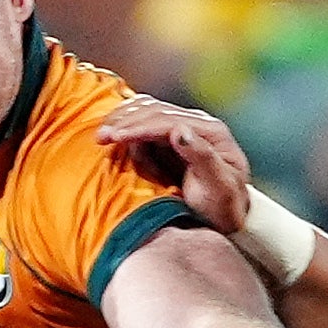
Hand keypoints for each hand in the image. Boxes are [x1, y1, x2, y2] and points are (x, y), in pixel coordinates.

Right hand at [98, 96, 254, 234]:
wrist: (228, 216)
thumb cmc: (224, 206)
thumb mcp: (219, 187)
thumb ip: (202, 158)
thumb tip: (179, 131)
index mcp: (211, 131)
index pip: (167, 122)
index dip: (138, 127)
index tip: (114, 137)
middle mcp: (197, 124)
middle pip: (154, 111)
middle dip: (124, 122)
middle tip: (100, 138)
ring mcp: (184, 129)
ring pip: (146, 113)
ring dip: (123, 122)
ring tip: (102, 138)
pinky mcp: (172, 139)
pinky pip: (144, 125)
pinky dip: (127, 128)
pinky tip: (114, 137)